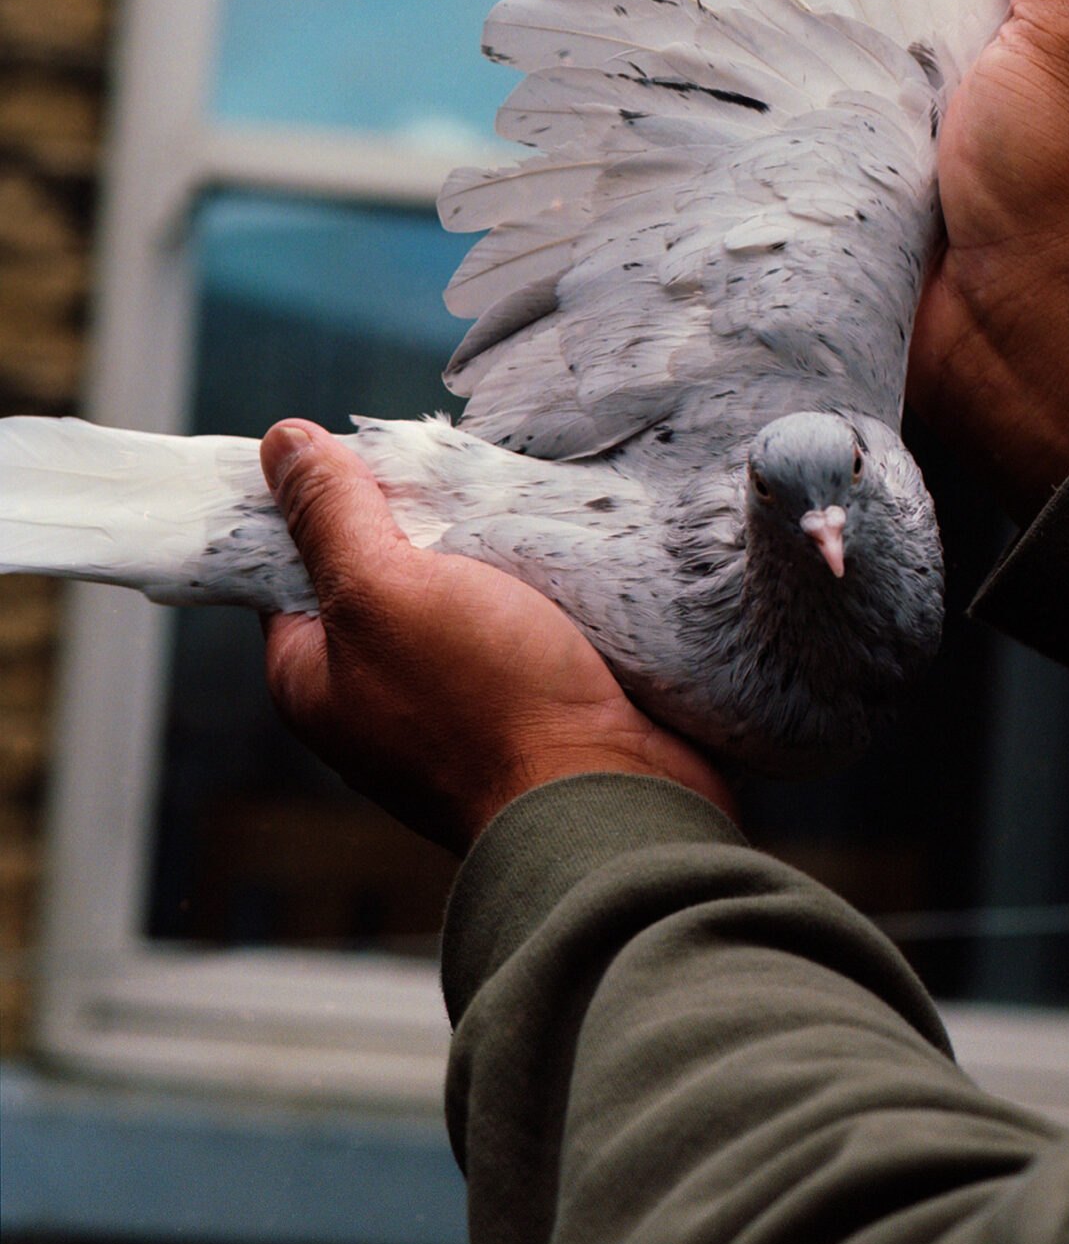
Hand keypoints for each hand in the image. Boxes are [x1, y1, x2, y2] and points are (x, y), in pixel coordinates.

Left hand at [260, 422, 735, 851]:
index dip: (318, 502)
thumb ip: (331, 516)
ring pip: (459, 593)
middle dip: (416, 518)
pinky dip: (537, 582)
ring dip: (486, 547)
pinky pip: (522, 621)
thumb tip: (279, 443)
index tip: (365, 453)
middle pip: (381, 572)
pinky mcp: (530, 702)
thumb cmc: (484, 705)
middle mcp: (376, 698)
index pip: (289, 566)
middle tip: (451, 471)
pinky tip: (559, 548)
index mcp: (314, 679)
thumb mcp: (384, 590)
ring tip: (513, 500)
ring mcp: (456, 704)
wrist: (613, 800)